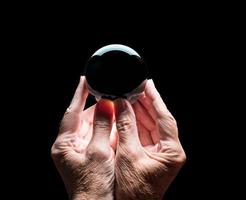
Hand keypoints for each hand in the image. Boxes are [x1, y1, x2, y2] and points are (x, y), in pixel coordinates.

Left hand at [51, 76, 115, 199]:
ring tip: (116, 107)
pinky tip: (116, 124)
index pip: (71, 112)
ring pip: (92, 127)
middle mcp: (70, 146)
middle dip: (97, 107)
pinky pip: (98, 136)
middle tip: (111, 96)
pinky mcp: (89, 155)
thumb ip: (100, 126)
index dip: (79, 95)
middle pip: (83, 119)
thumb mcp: (98, 153)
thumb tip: (105, 104)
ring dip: (104, 118)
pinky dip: (107, 129)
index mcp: (65, 145)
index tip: (85, 79)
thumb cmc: (94, 186)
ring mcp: (79, 150)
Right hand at [114, 80, 185, 199]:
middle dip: (146, 103)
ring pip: (150, 125)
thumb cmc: (132, 191)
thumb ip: (125, 128)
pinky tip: (128, 113)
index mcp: (172, 152)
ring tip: (129, 97)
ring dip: (139, 112)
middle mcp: (169, 151)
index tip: (148, 84)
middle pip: (158, 120)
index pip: (165, 118)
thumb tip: (121, 105)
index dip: (156, 99)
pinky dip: (135, 123)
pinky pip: (144, 134)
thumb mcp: (128, 156)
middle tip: (135, 88)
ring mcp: (160, 153)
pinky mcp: (150, 155)